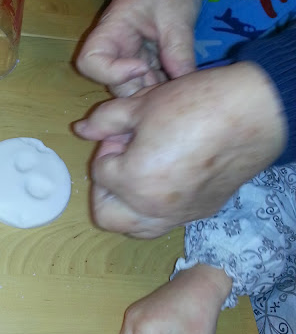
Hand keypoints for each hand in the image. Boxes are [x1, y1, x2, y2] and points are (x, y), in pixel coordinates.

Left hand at [74, 62, 286, 237]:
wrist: (254, 115)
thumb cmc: (197, 105)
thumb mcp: (142, 106)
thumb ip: (105, 121)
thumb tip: (80, 130)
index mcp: (133, 181)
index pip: (99, 173)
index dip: (107, 148)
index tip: (124, 132)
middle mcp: (153, 208)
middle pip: (106, 215)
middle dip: (105, 188)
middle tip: (119, 162)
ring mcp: (178, 216)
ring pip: (134, 229)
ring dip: (126, 207)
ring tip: (138, 175)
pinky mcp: (200, 215)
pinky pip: (164, 223)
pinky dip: (153, 209)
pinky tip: (166, 179)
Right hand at [76, 0, 202, 96]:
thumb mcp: (177, 12)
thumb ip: (178, 48)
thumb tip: (183, 83)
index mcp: (112, 30)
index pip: (90, 62)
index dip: (111, 73)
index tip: (144, 67)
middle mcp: (116, 49)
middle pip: (113, 84)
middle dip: (141, 92)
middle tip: (174, 88)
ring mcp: (131, 58)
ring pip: (133, 89)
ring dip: (155, 92)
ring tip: (182, 86)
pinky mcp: (146, 62)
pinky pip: (149, 83)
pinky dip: (164, 87)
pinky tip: (183, 83)